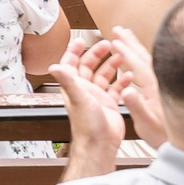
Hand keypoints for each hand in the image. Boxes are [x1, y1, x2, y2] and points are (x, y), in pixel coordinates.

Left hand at [51, 37, 127, 180]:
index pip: (71, 64)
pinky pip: (116, 89)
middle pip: (89, 67)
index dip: (74, 51)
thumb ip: (68, 81)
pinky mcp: (110, 104)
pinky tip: (129, 75)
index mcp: (74, 87)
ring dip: (111, 66)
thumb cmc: (87, 125)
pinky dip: (122, 81)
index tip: (81, 40)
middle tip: (107, 44)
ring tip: (121, 56)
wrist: (100, 144)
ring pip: (104, 76)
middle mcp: (85, 91)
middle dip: (97, 54)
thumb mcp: (77, 98)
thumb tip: (53, 66)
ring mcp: (98, 97)